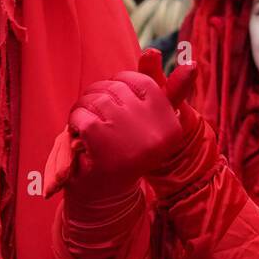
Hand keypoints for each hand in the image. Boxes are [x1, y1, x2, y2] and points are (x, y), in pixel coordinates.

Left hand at [45, 50, 198, 203]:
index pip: (142, 82)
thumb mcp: (151, 123)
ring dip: (84, 109)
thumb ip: (166, 89)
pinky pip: (82, 113)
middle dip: (99, 97)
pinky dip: (74, 122)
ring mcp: (129, 135)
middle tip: (97, 116)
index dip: (122, 89)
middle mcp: (156, 131)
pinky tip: (80, 137)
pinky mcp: (101, 139)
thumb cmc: (129, 154)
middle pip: (116, 87)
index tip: (117, 108)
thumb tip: (184, 59)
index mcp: (172, 126)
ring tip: (88, 127)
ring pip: (96, 98)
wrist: (105, 198)